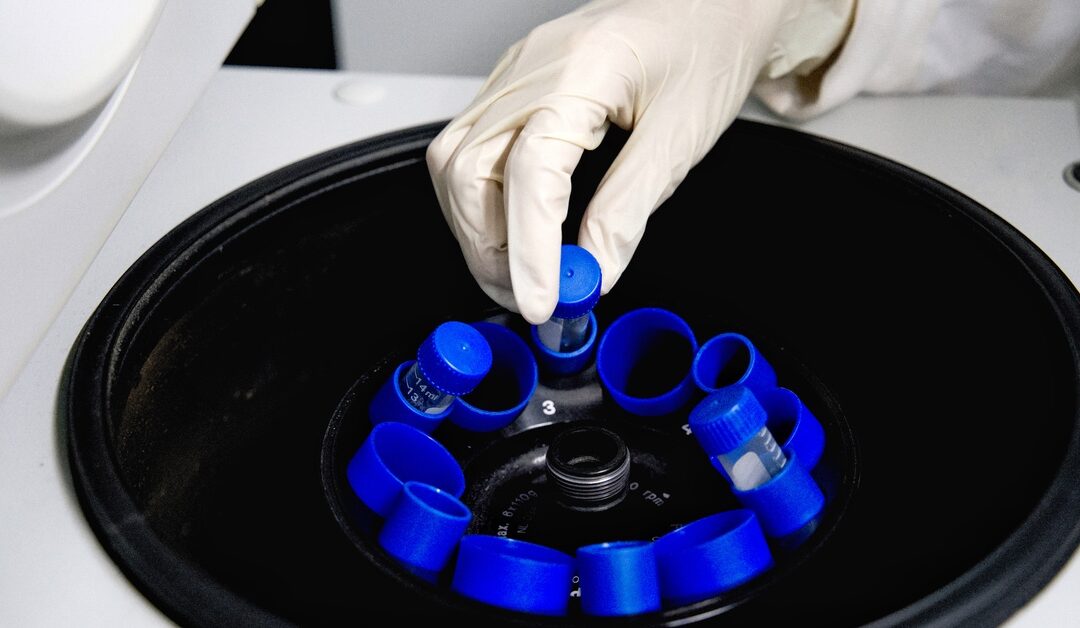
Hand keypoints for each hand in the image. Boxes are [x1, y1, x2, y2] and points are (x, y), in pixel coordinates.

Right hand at [427, 0, 852, 322]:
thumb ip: (627, 212)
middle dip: (488, 246)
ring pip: (455, 161)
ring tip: (520, 271)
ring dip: (477, 229)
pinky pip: (470, 147)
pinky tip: (515, 227)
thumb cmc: (706, 48)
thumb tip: (592, 272)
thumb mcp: (679, 140)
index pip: (529, 170)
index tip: (541, 301)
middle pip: (466, 168)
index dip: (529, 247)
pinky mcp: (516, 85)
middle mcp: (533, 67)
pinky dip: (483, 200)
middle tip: (529, 295)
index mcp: (581, 70)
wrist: (712, 3)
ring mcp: (517, 73)